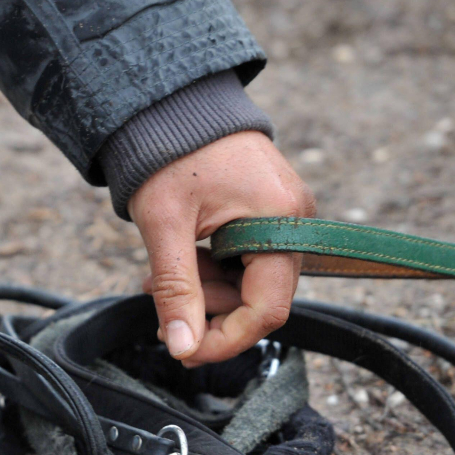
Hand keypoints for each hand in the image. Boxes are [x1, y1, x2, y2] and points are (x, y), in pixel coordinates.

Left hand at [128, 130, 314, 365]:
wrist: (172, 104)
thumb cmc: (170, 153)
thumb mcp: (165, 226)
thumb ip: (177, 290)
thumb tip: (182, 347)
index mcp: (281, 220)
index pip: (267, 309)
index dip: (227, 339)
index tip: (186, 350)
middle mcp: (296, 219)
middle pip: (261, 298)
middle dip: (209, 311)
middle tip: (159, 305)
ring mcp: (287, 216)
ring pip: (252, 282)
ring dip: (206, 291)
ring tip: (157, 279)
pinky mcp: (270, 213)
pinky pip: (249, 259)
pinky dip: (214, 270)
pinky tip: (180, 259)